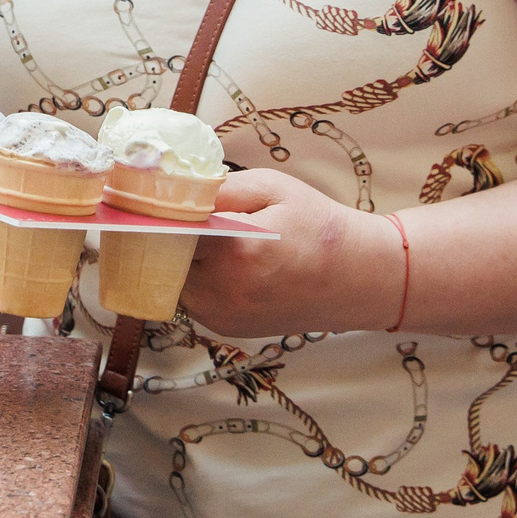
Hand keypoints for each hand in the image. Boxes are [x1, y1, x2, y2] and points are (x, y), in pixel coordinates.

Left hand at [175, 169, 398, 338]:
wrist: (360, 278)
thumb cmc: (319, 227)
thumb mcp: (273, 188)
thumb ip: (221, 188)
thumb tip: (177, 188)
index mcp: (235, 251)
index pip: (169, 231)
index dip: (161, 215)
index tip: (156, 201)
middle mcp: (224, 291)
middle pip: (166, 259)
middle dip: (170, 238)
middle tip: (186, 217)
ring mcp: (224, 316)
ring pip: (176, 282)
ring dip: (182, 262)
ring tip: (211, 242)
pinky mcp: (228, 329)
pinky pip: (194, 300)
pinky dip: (198, 282)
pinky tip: (224, 265)